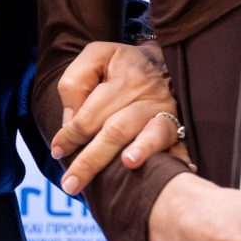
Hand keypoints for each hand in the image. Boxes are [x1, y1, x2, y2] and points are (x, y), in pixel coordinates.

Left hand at [47, 40, 182, 195]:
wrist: (161, 61)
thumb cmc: (120, 64)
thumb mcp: (94, 57)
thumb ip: (76, 83)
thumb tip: (70, 121)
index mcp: (122, 79)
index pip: (91, 113)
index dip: (71, 135)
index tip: (58, 151)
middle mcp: (147, 96)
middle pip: (117, 130)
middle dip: (91, 160)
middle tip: (71, 184)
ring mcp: (165, 112)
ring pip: (152, 134)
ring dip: (142, 150)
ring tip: (128, 164)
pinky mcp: (178, 126)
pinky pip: (181, 144)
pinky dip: (180, 158)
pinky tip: (182, 170)